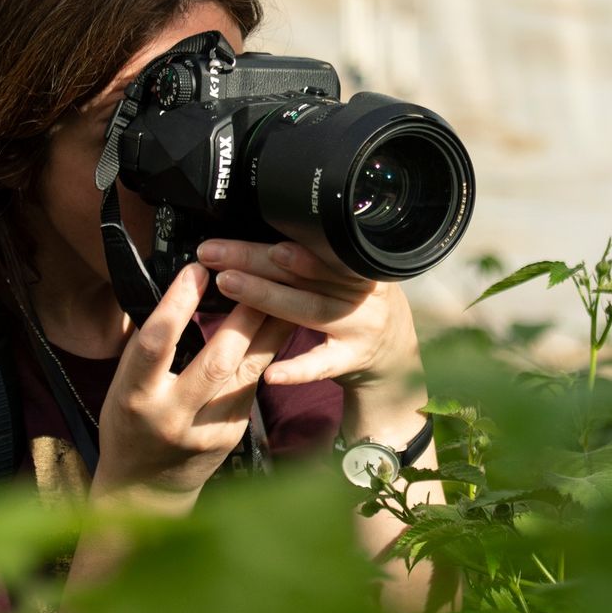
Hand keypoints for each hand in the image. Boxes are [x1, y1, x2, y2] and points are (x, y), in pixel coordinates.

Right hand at [95, 263, 294, 496]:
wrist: (147, 487)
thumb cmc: (130, 425)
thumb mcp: (124, 385)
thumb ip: (149, 348)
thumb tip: (180, 292)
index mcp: (136, 398)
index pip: (156, 345)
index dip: (177, 305)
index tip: (196, 271)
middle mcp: (174, 416)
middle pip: (216, 361)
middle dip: (240, 317)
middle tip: (257, 276)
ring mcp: (210, 428)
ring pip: (249, 370)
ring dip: (269, 327)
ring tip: (283, 290)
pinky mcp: (235, 432)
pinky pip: (255, 381)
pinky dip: (268, 349)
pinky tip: (281, 323)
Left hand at [194, 239, 421, 391]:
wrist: (394, 353)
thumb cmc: (359, 305)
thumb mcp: (349, 274)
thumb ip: (317, 259)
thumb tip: (260, 238)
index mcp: (361, 264)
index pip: (320, 248)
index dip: (288, 241)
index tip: (260, 239)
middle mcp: (364, 292)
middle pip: (307, 274)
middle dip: (259, 261)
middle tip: (218, 254)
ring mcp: (359, 327)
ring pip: (310, 310)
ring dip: (268, 297)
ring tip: (230, 284)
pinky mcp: (351, 359)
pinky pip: (322, 364)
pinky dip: (298, 369)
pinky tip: (272, 374)